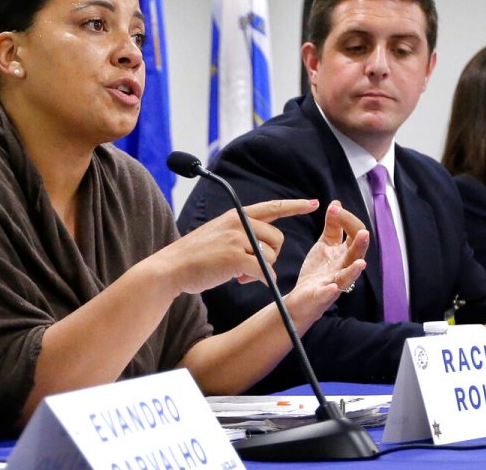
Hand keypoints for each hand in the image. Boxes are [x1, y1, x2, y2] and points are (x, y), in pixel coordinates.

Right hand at [154, 199, 321, 296]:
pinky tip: (246, 281)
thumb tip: (263, 246)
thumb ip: (239, 232)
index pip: (272, 207)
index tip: (314, 203)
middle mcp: (238, 223)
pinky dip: (262, 280)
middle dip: (271, 256)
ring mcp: (237, 239)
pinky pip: (265, 271)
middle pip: (277, 239)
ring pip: (271, 256)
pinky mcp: (236, 258)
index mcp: (235, 215)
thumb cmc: (194, 256)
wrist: (171, 268)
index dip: (295, 205)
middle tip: (252, 268)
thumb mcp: (217, 234)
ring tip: (241, 275)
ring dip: (262, 270)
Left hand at [286, 201, 369, 326]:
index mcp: (344, 253)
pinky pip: (328, 294)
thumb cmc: (318, 270)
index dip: (347, 219)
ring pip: (348, 276)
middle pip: (356, 254)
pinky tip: (332, 287)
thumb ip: (332, 226)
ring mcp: (334, 283)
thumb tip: (337, 203)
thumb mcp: (325, 244)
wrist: (301, 298)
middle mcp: (343, 267)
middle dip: (360, 244)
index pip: (354, 233)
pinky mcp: (321, 296)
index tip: (334, 208)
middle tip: (363, 232)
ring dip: (354, 270)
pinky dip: (331, 291)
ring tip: (360, 264)